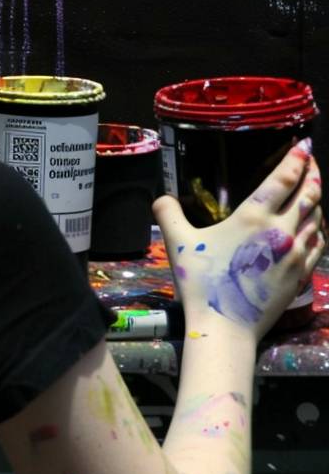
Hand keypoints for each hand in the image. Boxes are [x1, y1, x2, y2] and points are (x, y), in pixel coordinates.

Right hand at [153, 139, 322, 339]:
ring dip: (317, 201)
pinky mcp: (300, 276)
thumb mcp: (178, 243)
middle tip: (312, 161)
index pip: (283, 179)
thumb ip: (168, 214)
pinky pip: (318, 245)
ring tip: (313, 191)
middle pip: (309, 195)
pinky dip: (319, 230)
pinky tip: (315, 228)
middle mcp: (281, 231)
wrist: (226, 328)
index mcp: (253, 217)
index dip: (296, 159)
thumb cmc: (202, 283)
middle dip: (313, 174)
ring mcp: (295, 255)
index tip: (303, 145)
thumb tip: (161, 198)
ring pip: (317, 219)